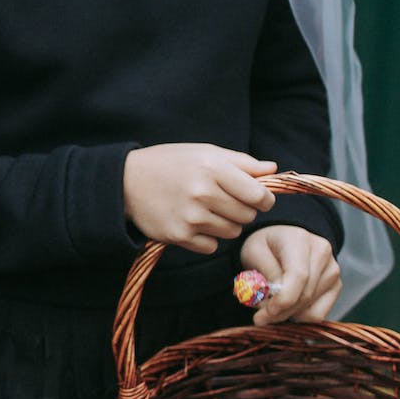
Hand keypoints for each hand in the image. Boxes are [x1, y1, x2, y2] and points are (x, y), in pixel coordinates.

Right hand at [123, 144, 275, 254]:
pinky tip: (192, 223)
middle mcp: (202, 192)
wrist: (125, 181)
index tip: (255, 197)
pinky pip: (212, 246)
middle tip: (223, 201)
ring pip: (232, 232)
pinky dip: (207, 238)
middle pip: (247, 216)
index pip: (259, 196)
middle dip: (242, 210)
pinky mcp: (178, 236)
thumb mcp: (205, 152)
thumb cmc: (170, 163)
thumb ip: (242, 162)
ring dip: (225, 224)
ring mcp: (190, 217)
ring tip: (206, 210)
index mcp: (213, 168)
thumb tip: (274, 169)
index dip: (263, 199)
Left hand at [241, 225, 341, 324]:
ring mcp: (333, 270)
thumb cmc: (265, 247)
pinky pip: (318, 313)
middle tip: (259, 319)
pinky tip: (287, 307)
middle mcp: (322, 253)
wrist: (283, 241)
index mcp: (299, 239)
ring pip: (311, 308)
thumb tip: (275, 301)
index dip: (283, 299)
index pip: (299, 275)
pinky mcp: (336, 286)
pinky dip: (300, 316)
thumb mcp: (253, 253)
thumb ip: (265, 274)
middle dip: (280, 313)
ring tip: (271, 305)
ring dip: (287, 315)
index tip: (265, 313)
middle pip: (304, 295)